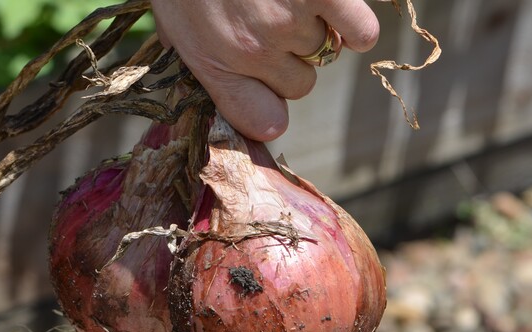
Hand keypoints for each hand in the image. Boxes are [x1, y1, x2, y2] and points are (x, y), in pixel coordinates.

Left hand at [150, 0, 378, 140]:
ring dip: (314, 29)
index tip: (269, 94)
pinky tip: (335, 8)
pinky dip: (354, 25)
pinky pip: (360, 32)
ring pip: (324, 52)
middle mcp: (253, 51)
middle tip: (274, 25)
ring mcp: (289, 23)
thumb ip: (193, 56)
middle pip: (300, 86)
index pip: (261, 120)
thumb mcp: (171, 18)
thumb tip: (206, 89)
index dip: (269, 109)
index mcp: (213, 62)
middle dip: (290, 60)